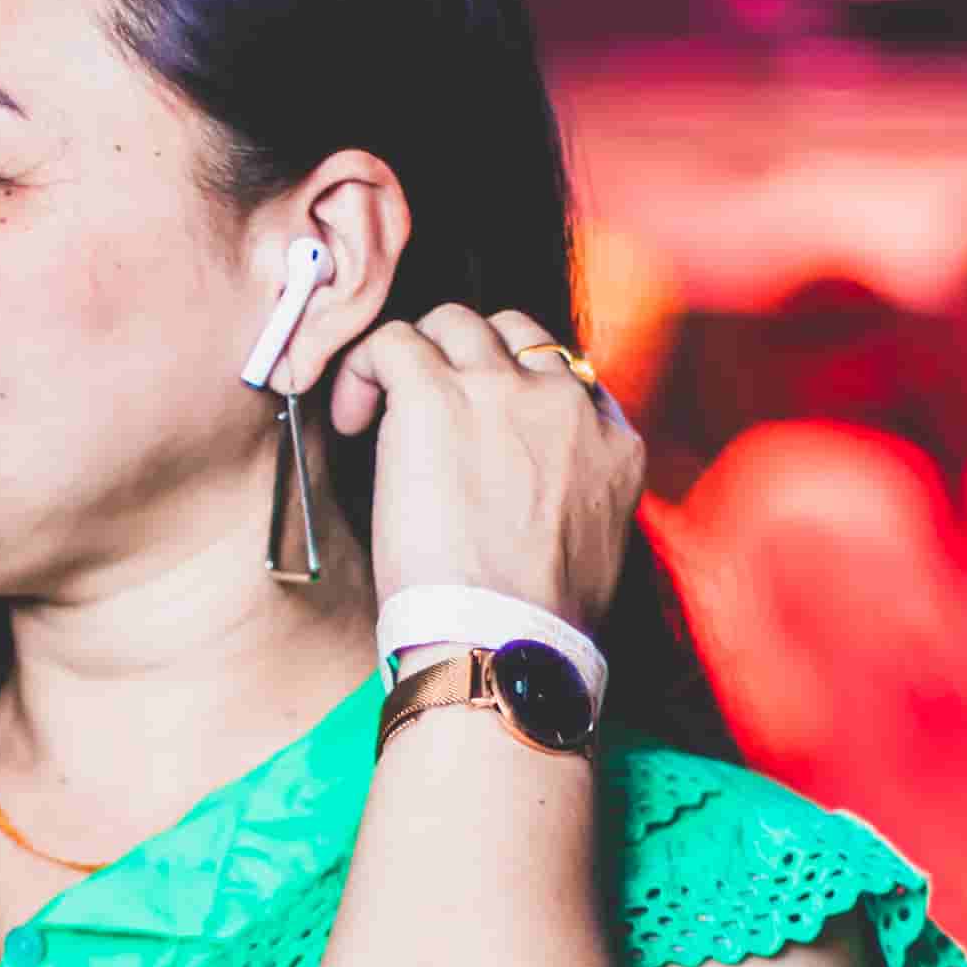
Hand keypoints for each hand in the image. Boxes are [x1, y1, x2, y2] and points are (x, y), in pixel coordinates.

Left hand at [325, 301, 644, 639]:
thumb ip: (575, 494)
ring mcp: (501, 391)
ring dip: (417, 357)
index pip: (564, 376)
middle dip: (467, 361)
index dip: (514, 393)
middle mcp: (564, 402)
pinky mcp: (436, 396)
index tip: (481, 430)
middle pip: (512, 333)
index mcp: (611, 440)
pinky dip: (365, 367)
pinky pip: (392, 339)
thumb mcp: (596, 546)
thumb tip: (533, 493)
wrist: (503, 644)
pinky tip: (354, 415)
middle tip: (429, 412)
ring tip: (384, 411)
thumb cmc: (536, 624)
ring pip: (452, 321)